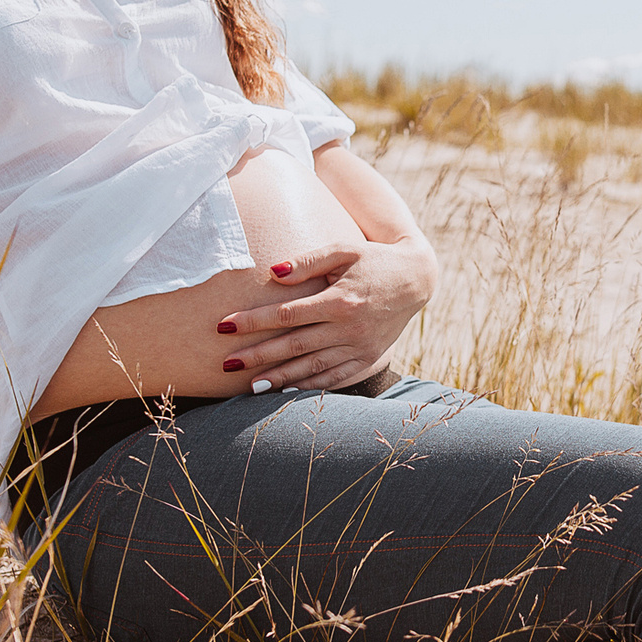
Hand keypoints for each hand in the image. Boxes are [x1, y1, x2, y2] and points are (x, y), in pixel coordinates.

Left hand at [214, 235, 435, 392]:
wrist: (417, 279)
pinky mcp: (368, 359)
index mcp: (340, 300)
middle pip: (293, 346)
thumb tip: (273, 273)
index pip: (286, 314)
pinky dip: (309, 386)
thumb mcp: (344, 250)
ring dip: (280, 378)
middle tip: (225, 364)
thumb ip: (308, 261)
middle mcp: (349, 329)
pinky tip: (287, 391)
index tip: (224, 325)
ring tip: (250, 386)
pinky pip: (334, 378)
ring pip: (311, 367)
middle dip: (257, 356)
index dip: (253, 321)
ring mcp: (359, 348)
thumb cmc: (374, 260)